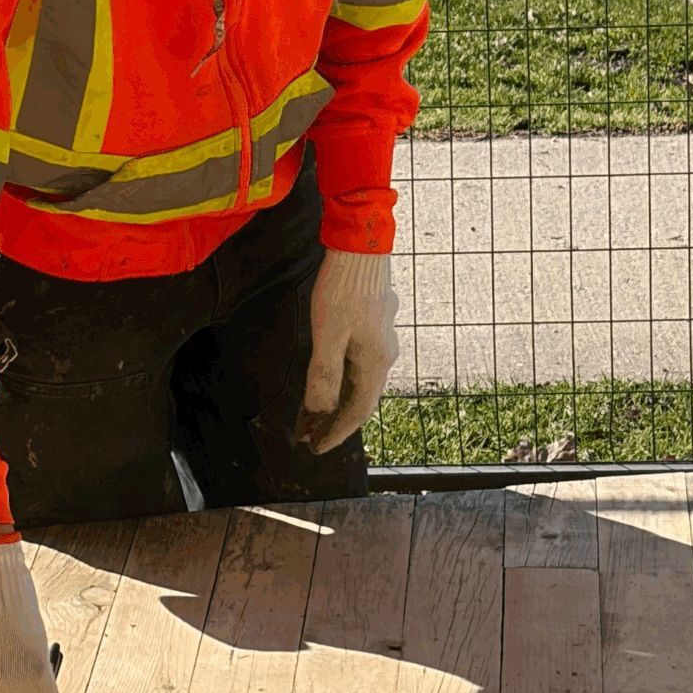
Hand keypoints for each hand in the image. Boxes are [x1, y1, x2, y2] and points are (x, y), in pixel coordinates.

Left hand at [297, 249, 398, 456]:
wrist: (361, 245)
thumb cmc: (344, 289)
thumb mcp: (328, 335)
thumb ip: (324, 375)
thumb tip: (318, 412)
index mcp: (376, 362)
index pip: (357, 412)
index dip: (335, 432)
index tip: (314, 447)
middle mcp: (385, 354)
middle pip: (360, 398)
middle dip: (333, 418)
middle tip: (307, 432)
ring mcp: (382, 336)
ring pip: (359, 378)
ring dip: (336, 396)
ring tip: (312, 408)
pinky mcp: (374, 321)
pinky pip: (358, 359)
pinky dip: (340, 374)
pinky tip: (326, 371)